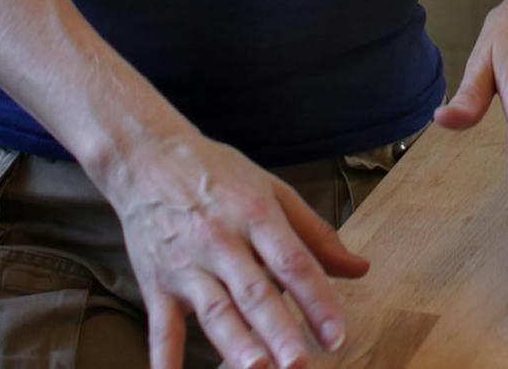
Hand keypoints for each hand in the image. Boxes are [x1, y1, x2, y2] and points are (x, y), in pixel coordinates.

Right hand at [98, 129, 369, 368]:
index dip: (318, 300)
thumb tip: (360, 269)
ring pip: (215, 311)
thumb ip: (316, 234)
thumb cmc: (219, 175)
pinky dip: (164, 357)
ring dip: (235, 345)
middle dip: (279, 331)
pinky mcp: (156, 284)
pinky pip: (161, 327)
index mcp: (256, 214)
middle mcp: (222, 242)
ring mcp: (186, 266)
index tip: (338, 336)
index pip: (293, 262)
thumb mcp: (273, 191)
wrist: (148, 158)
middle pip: (255, 292)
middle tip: (301, 364)